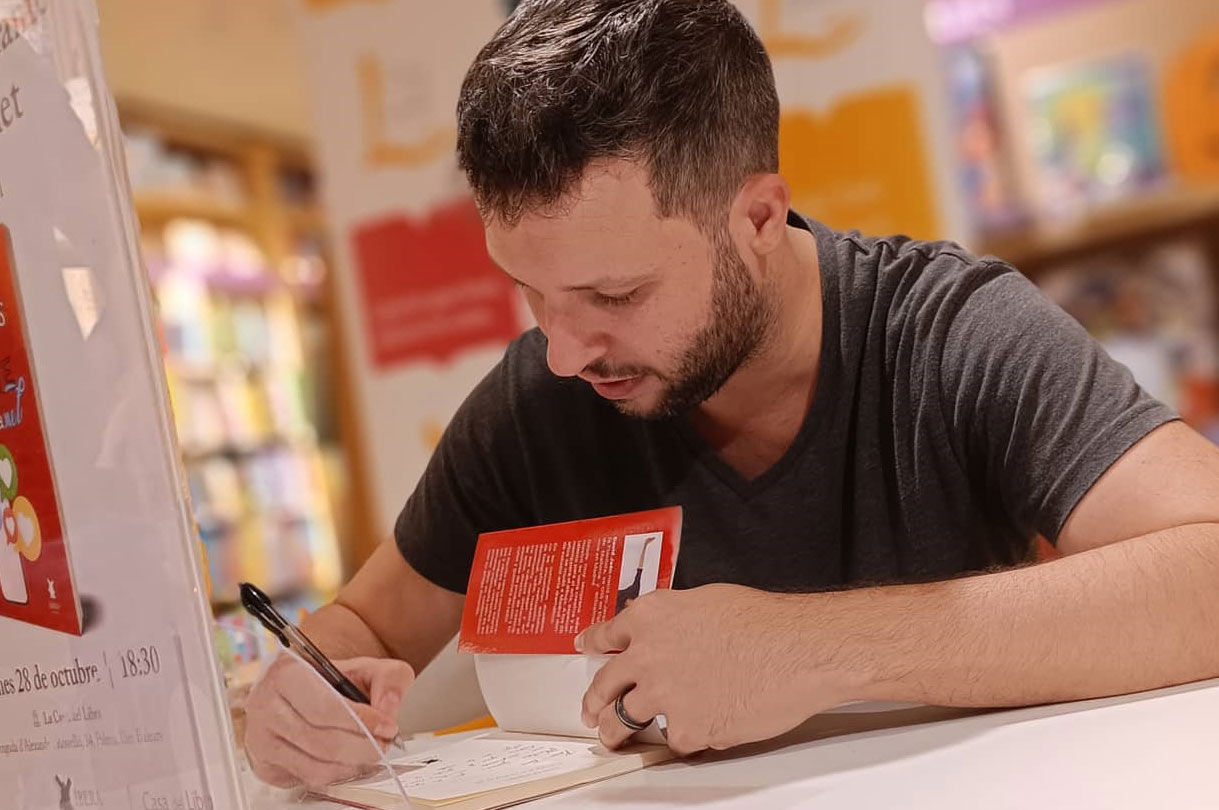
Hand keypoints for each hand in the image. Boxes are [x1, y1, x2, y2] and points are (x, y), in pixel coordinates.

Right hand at [244, 654, 414, 787]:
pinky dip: (337, 774)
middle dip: (362, 746)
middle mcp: (265, 704)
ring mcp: (261, 737)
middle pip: (320, 741)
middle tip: (384, 743)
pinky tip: (350, 761)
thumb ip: (389, 679)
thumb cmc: (335, 681)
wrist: (308, 693)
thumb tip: (387, 709)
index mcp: (287, 672)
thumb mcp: (368, 667)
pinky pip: (308, 779)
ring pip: (315, 765)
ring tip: (371, 752)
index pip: (324, 706)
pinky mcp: (265, 765)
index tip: (386, 726)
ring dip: (352, 764)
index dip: (361, 721)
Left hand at [576, 584, 851, 754]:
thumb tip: (664, 632)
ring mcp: (662, 696)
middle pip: (603, 684)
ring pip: (623, 720)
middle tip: (590, 708)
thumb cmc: (765, 622)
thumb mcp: (705, 602)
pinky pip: (672, 741)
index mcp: (651, 617)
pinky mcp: (685, 730)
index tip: (586, 647)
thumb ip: (674, 619)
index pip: (607, 633)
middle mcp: (646, 655)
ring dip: (617, 730)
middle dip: (593, 700)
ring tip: (615, 736)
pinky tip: (691, 734)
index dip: (594, 642)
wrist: (796, 650)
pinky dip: (682, 740)